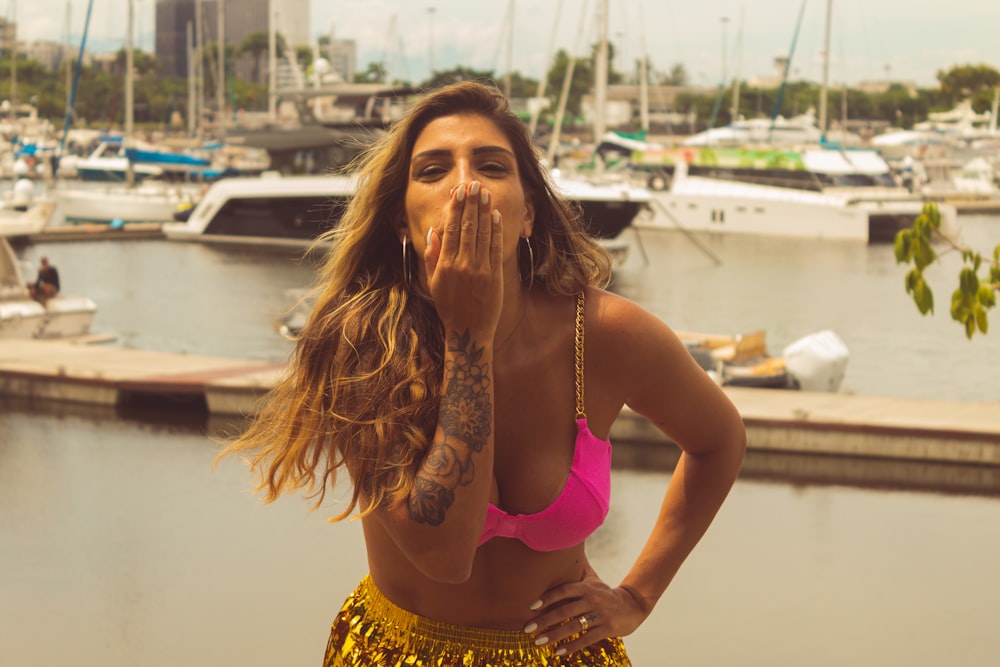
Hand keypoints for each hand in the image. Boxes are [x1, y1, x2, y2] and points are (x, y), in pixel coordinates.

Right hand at [424, 181, 503, 339]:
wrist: (468, 331)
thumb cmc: (450, 307)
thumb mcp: (433, 283)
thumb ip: (432, 257)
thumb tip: (433, 232)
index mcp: (445, 265)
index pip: (451, 229)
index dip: (456, 208)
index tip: (459, 191)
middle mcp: (462, 264)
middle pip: (468, 227)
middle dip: (471, 203)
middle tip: (474, 184)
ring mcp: (479, 270)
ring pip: (482, 233)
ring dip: (484, 210)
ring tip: (485, 192)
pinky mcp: (494, 276)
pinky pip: (495, 247)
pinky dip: (496, 230)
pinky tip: (495, 214)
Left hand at [523, 565, 647, 656]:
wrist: (632, 605)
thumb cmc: (605, 592)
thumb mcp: (593, 579)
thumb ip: (578, 569)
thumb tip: (565, 548)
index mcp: (586, 587)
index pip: (563, 591)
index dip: (547, 598)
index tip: (531, 606)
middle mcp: (591, 600)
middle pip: (565, 610)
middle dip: (544, 620)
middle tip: (527, 628)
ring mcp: (599, 615)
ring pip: (573, 627)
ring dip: (554, 636)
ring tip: (538, 642)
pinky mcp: (606, 629)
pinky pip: (586, 639)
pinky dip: (571, 646)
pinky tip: (558, 652)